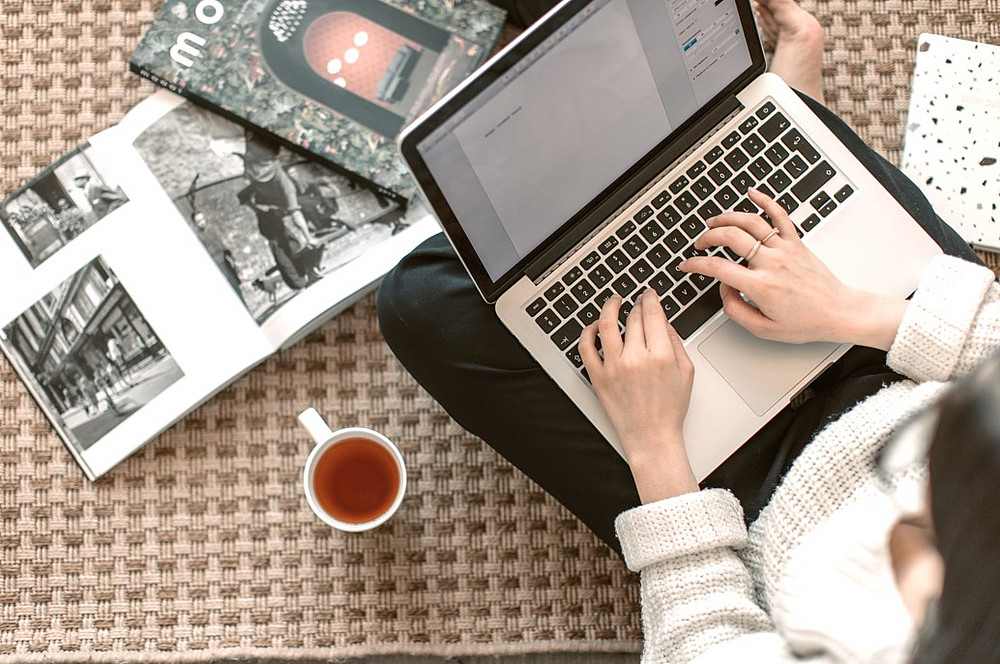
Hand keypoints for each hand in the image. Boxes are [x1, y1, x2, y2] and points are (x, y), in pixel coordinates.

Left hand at [580, 289, 697, 501]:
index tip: (649, 294)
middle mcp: (635, 358)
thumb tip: (664, 322)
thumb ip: (675, 342)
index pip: (652, 314)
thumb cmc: (669, 409)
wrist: (651, 437)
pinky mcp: (598, 377)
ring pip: (607, 325)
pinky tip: (595, 326)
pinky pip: (586, 348)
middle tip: (637, 301)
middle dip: (636, 304)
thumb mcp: (686, 372)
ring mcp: (614, 367)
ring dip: (609, 307)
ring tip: (613, 301)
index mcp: (660, 355)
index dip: (650, 299)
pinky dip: (588, 332)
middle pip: (633, 318)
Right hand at [680, 189, 907, 348]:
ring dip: (727, 218)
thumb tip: (724, 290)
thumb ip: (736, 310)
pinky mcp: (796, 242)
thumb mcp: (764, 329)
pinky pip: (779, 215)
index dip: (696, 265)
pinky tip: (752, 193)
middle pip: (731, 237)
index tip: (687, 265)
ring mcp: (785, 249)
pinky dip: (765, 200)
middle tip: (700, 244)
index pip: (718, 268)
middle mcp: (772, 263)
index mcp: (761, 286)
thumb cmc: (806, 322)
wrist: (839, 312)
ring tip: (714, 222)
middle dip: (708, 238)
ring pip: (751, 222)